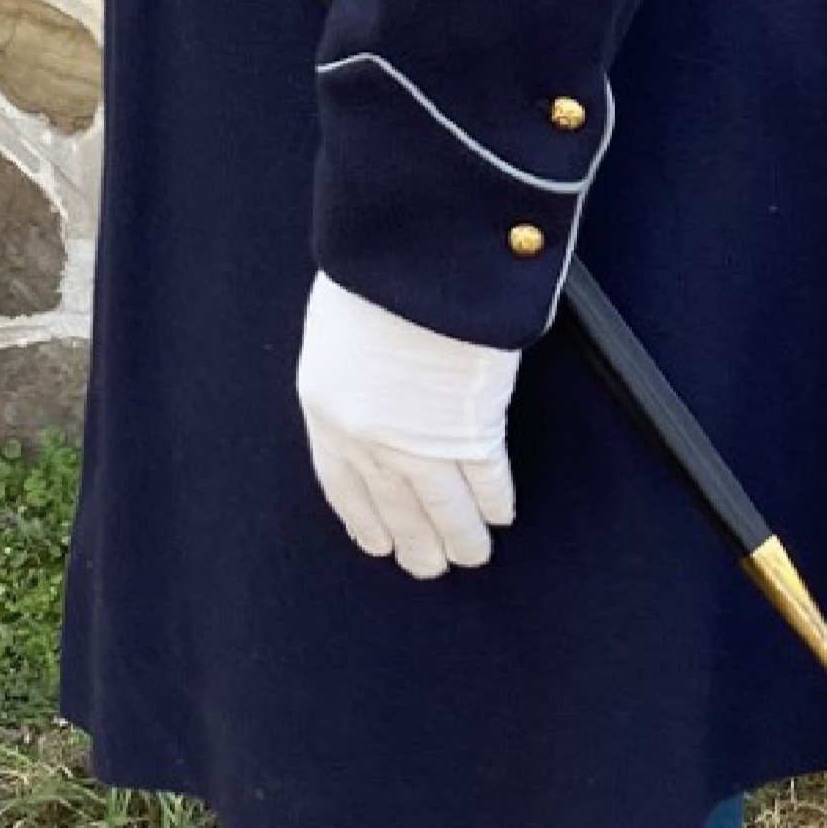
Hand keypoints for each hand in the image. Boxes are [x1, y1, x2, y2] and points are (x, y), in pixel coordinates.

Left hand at [295, 270, 524, 578]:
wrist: (415, 261)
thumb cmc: (376, 274)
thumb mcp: (339, 328)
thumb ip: (354, 372)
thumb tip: (376, 393)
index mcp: (327, 410)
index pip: (342, 484)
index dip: (364, 518)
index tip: (378, 541)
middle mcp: (368, 438)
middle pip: (394, 507)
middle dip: (414, 542)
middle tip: (427, 566)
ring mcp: (420, 440)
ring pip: (443, 508)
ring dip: (459, 538)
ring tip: (470, 557)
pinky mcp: (472, 430)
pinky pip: (486, 480)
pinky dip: (493, 501)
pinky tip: (499, 516)